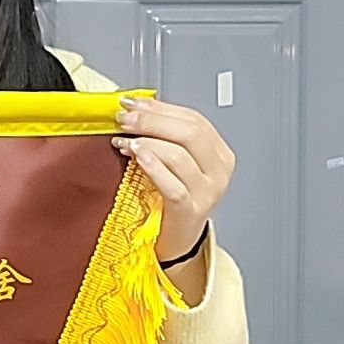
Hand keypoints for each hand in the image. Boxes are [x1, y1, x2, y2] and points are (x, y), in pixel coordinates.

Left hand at [111, 95, 234, 273]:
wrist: (176, 241)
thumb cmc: (172, 200)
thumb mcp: (175, 164)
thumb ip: (164, 136)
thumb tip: (137, 106)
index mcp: (219, 154)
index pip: (194, 120)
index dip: (161, 108)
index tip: (133, 103)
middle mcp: (219, 172)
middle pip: (189, 133)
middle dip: (152, 120)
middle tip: (125, 118)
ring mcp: (207, 193)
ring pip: (180, 155)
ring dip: (146, 141)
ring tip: (124, 140)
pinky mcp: (190, 212)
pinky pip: (173, 185)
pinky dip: (153, 166)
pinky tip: (137, 156)